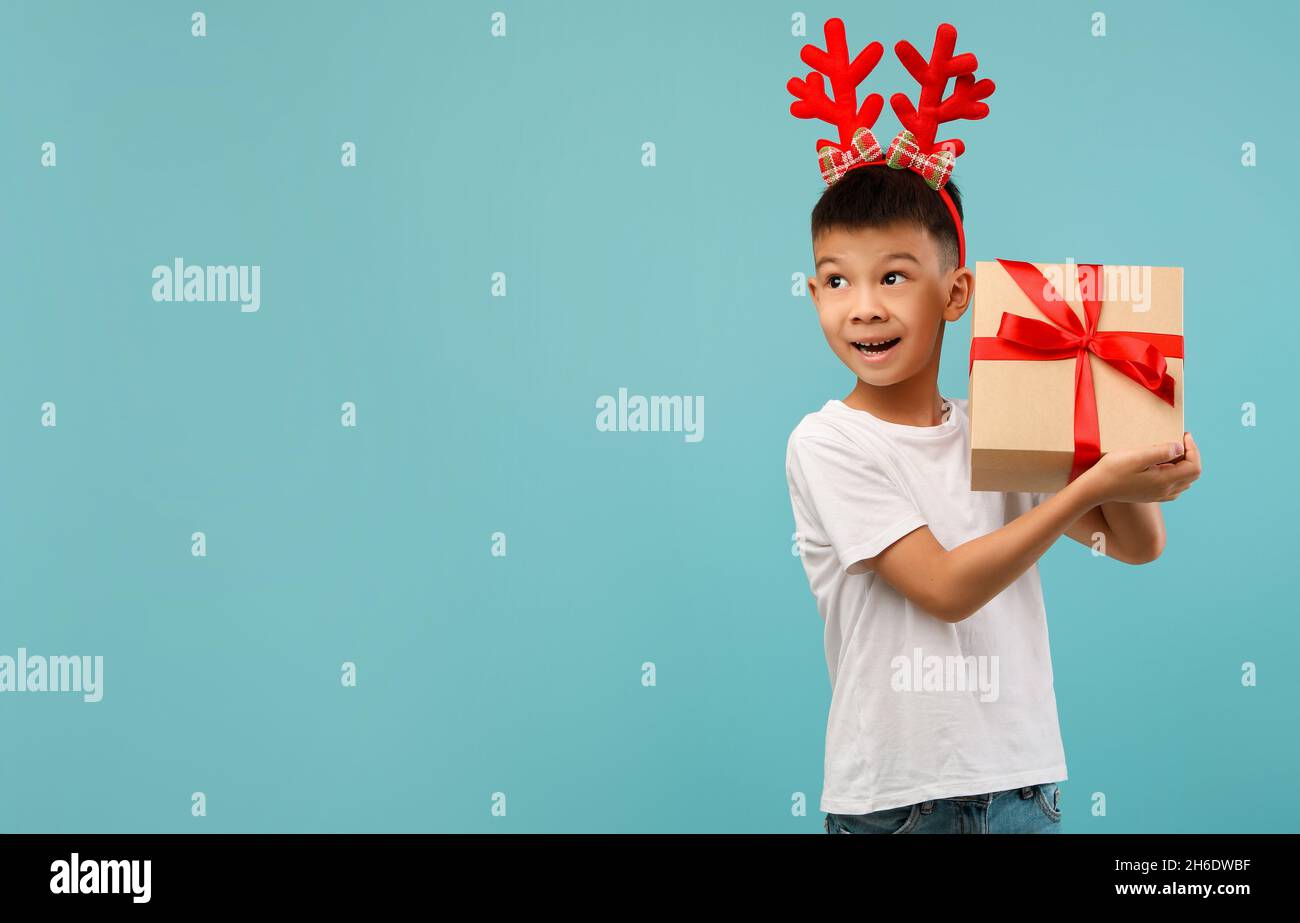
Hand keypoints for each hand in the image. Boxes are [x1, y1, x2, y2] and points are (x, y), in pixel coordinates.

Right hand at [1080, 432, 1202, 504]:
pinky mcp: (1151, 496)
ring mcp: (1159, 495)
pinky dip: (1177, 475)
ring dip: (1185, 465)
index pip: (1194, 467)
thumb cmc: (1112, 470)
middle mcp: (1165, 490)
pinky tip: (1165, 467)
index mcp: (1164, 480)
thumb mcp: (1136, 456)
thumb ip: (1161, 452)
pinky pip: (1175, 488)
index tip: (1183, 435)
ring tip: (1173, 451)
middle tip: (1180, 441)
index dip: (1193, 449)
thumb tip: (1180, 448)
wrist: (1096, 488)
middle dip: (1192, 456)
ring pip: (1185, 482)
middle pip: (1193, 474)